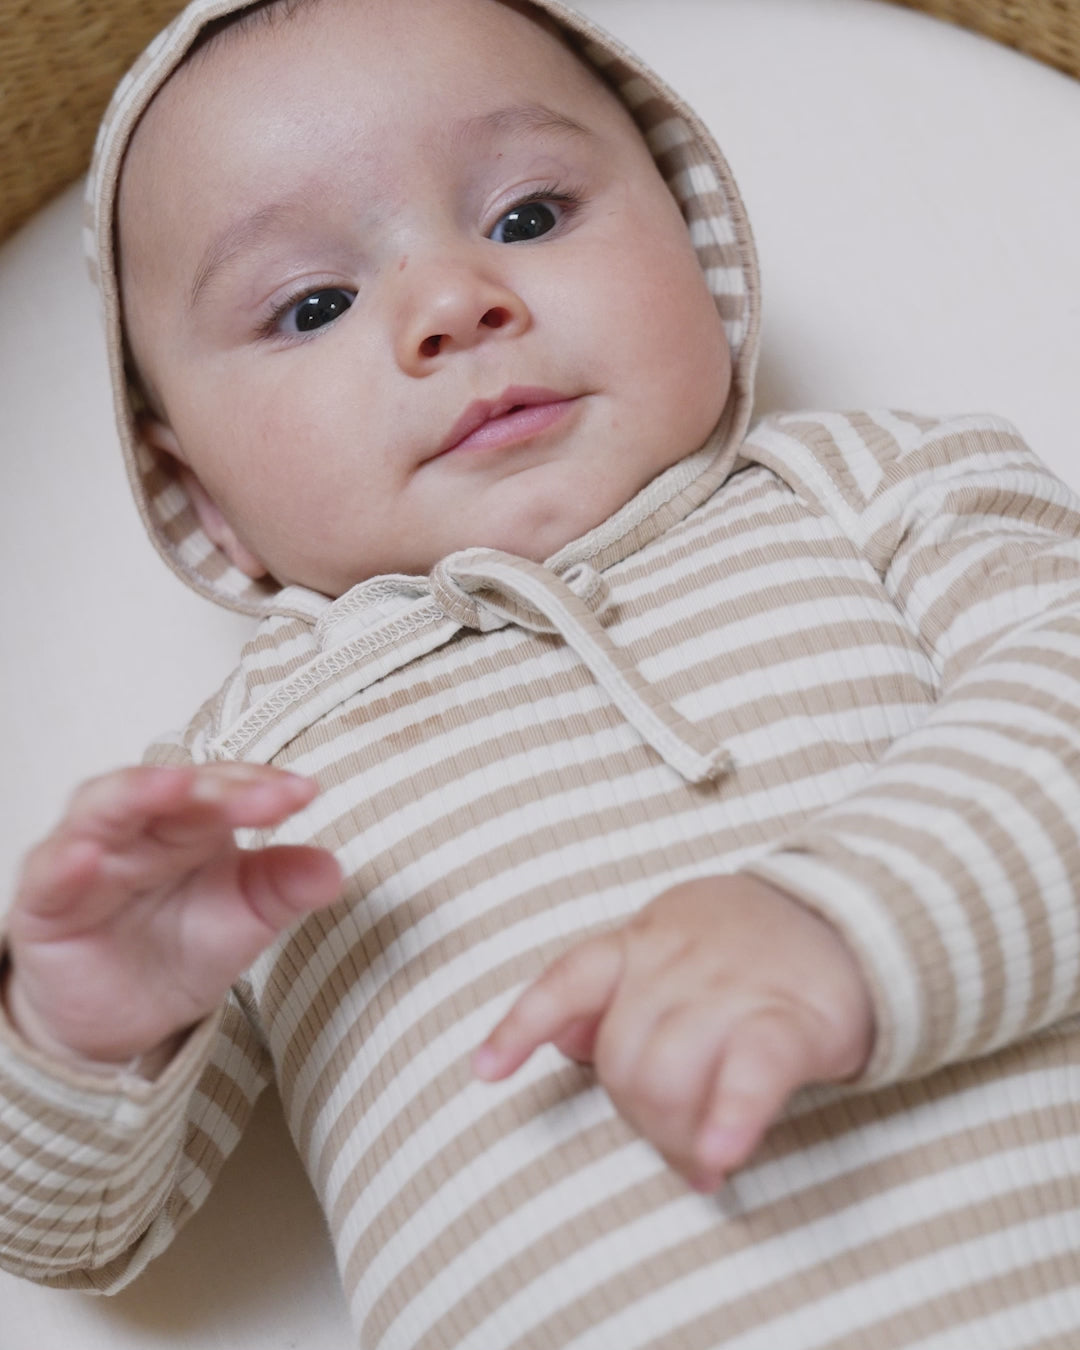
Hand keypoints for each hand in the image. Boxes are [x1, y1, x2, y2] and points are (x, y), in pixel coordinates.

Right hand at [3, 764, 340, 1073]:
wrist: (126, 1019)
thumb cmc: (185, 947)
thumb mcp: (246, 919)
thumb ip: (284, 887)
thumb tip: (334, 868)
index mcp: (192, 820)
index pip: (225, 785)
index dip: (262, 786)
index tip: (305, 793)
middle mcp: (139, 825)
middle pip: (172, 790)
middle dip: (217, 787)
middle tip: (263, 794)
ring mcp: (87, 856)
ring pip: (104, 808)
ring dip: (137, 792)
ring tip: (175, 786)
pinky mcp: (46, 901)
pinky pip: (50, 874)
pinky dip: (67, 861)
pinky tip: (87, 856)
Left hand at [473, 875, 872, 1190]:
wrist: (851, 917)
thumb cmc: (749, 945)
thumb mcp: (671, 944)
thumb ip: (616, 989)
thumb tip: (560, 1038)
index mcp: (644, 941)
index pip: (568, 980)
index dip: (522, 1025)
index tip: (486, 1072)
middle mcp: (677, 962)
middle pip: (621, 1056)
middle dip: (638, 1116)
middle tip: (674, 1144)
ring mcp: (731, 988)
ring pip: (669, 1073)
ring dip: (677, 1135)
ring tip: (704, 1159)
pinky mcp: (790, 1020)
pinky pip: (750, 1072)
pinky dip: (731, 1117)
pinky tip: (720, 1156)